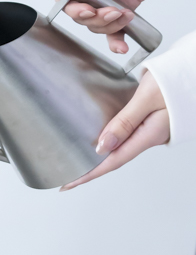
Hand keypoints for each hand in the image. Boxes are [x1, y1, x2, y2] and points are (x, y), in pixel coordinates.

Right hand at [57, 0, 177, 52]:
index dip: (74, 8)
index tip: (88, 10)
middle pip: (80, 15)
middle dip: (94, 18)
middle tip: (111, 12)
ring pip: (97, 24)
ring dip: (109, 26)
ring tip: (125, 14)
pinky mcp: (125, 4)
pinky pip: (116, 28)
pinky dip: (116, 40)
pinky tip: (121, 47)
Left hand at [60, 71, 168, 189]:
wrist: (194, 72)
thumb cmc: (176, 81)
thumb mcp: (147, 98)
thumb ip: (125, 121)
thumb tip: (104, 145)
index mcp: (149, 135)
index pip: (113, 161)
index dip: (90, 173)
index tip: (70, 182)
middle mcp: (150, 136)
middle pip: (116, 157)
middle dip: (92, 168)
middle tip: (70, 175)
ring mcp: (152, 130)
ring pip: (122, 146)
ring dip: (101, 155)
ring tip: (81, 159)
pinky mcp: (152, 121)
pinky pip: (128, 135)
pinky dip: (112, 140)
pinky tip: (102, 140)